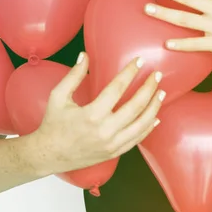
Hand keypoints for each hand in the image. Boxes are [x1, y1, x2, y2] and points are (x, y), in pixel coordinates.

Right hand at [33, 53, 164, 174]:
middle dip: (149, 88)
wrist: (50, 155)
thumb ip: (73, 76)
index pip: (117, 88)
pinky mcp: (114, 152)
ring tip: (161, 93)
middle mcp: (105, 130)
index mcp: (91, 114)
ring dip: (154, 107)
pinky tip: (155, 117)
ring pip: (141, 124)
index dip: (130, 72)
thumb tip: (85, 56)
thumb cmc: (53, 124)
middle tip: (157, 75)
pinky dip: (148, 127)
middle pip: (135, 106)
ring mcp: (112, 144)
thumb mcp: (58, 97)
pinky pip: (137, 140)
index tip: (140, 61)